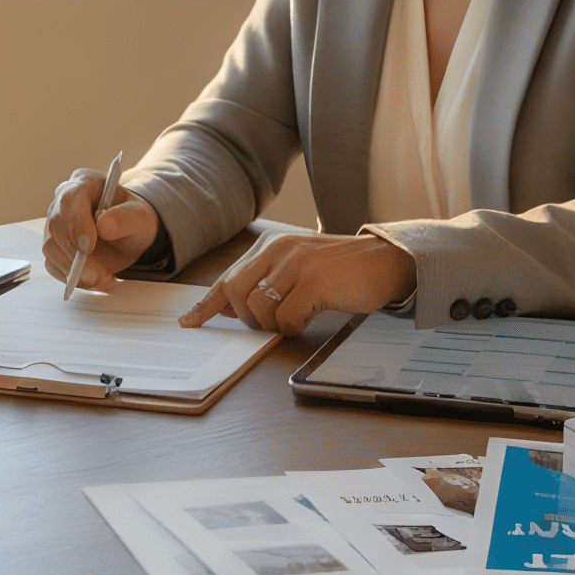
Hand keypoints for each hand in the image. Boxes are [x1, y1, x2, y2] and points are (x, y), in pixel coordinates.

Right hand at [41, 169, 161, 291]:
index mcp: (84, 184)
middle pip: (56, 226)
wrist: (128, 233)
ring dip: (74, 270)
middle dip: (75, 254)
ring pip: (51, 248)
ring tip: (103, 278)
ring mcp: (56, 226)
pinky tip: (95, 280)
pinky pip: (54, 265)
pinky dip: (73, 278)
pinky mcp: (55, 248)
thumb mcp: (139, 216)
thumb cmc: (132, 219)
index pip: (70, 199)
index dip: (76, 223)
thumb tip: (103, 225)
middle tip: (97, 274)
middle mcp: (63, 203)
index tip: (88, 247)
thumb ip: (124, 218)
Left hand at [179, 232, 416, 334]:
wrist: (386, 261)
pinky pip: (285, 317)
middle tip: (270, 323)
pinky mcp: (314, 281)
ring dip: (273, 324)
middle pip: (236, 293)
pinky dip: (293, 326)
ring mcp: (297, 264)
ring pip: (258, 308)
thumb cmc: (343, 270)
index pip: (229, 278)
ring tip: (296, 318)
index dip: (207, 304)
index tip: (189, 322)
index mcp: (272, 247)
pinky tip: (309, 318)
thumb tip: (233, 307)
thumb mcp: (299, 269)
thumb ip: (268, 282)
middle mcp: (279, 251)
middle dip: (246, 317)